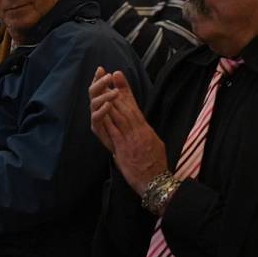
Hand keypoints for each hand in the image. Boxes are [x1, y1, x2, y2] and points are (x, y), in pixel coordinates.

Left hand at [90, 68, 166, 194]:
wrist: (157, 181)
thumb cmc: (157, 165)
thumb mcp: (155, 144)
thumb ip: (145, 134)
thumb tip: (141, 126)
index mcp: (145, 129)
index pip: (133, 105)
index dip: (125, 90)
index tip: (119, 77)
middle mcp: (138, 131)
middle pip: (124, 106)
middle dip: (115, 89)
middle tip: (107, 75)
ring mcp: (130, 139)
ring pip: (118, 115)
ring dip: (109, 100)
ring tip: (102, 86)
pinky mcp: (123, 149)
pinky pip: (113, 131)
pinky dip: (107, 119)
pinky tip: (100, 109)